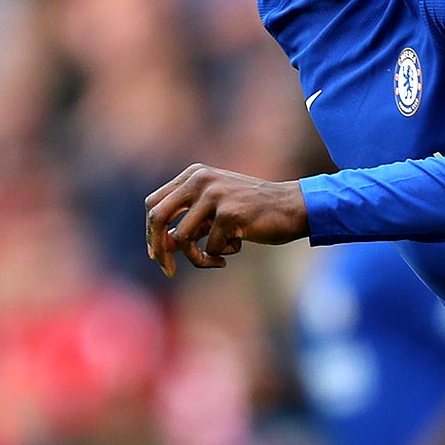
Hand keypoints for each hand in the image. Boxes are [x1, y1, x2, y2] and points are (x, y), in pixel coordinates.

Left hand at [144, 164, 308, 275]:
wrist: (292, 207)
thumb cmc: (254, 211)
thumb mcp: (216, 209)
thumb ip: (190, 221)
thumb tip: (161, 248)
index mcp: (194, 174)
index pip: (154, 203)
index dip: (152, 232)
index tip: (159, 253)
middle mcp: (200, 179)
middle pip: (157, 217)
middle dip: (158, 248)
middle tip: (167, 269)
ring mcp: (214, 195)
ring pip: (183, 238)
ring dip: (198, 257)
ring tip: (218, 258)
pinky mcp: (229, 214)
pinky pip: (211, 248)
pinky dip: (221, 255)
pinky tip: (240, 244)